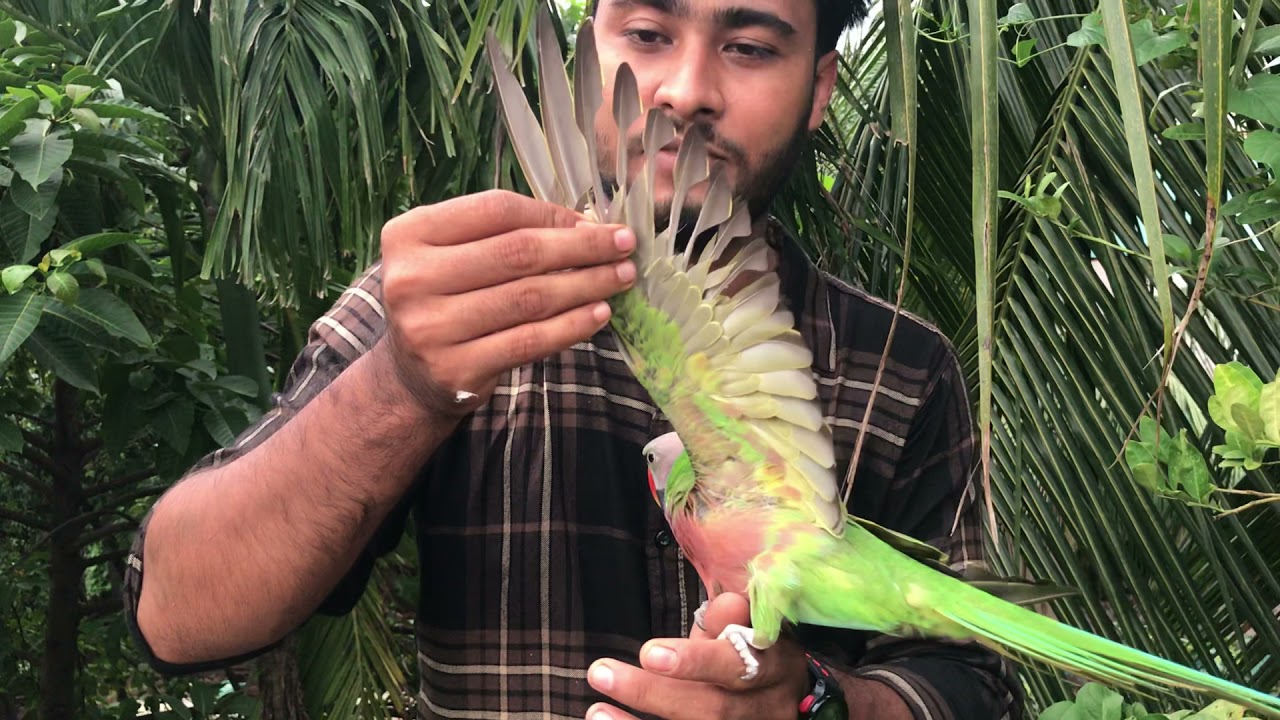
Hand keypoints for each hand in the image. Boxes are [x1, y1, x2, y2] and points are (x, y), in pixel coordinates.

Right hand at [377, 190, 635, 414]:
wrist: (411, 376)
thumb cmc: (445, 300)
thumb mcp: (454, 255)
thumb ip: (504, 234)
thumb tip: (585, 225)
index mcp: (409, 235)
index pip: (495, 210)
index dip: (552, 214)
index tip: (595, 222)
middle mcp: (412, 279)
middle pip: (518, 252)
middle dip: (582, 246)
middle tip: (623, 245)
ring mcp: (431, 328)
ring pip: (530, 297)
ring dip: (586, 284)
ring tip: (620, 276)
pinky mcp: (457, 369)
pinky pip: (530, 340)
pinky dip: (572, 325)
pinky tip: (599, 313)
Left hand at [586, 593, 809, 719]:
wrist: (778, 692)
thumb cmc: (753, 650)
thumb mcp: (750, 627)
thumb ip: (731, 620)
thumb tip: (726, 605)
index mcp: (777, 666)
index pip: (739, 665)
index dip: (697, 662)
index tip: (648, 652)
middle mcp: (769, 708)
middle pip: (713, 709)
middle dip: (655, 693)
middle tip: (602, 672)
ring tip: (596, 711)